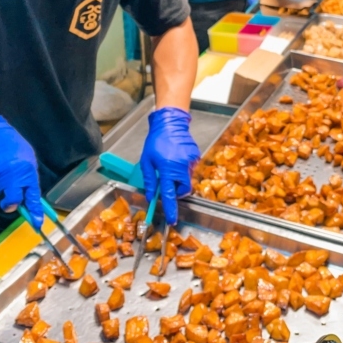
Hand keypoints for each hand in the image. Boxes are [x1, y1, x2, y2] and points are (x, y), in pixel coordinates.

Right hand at [0, 116, 42, 227]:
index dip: (35, 210)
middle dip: (10, 204)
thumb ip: (27, 176)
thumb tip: (27, 194)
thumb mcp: (25, 157)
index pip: (33, 195)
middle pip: (13, 202)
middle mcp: (15, 176)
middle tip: (8, 201)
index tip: (37, 223)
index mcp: (28, 171)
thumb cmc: (10, 143)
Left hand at [140, 107, 200, 224]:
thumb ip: (150, 180)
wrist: (170, 123)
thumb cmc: (156, 141)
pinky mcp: (195, 157)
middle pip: (182, 190)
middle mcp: (181, 167)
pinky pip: (189, 169)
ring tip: (170, 163)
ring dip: (178, 178)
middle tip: (167, 182)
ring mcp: (190, 162)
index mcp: (167, 169)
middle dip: (176, 190)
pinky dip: (183, 168)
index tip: (172, 219)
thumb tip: (151, 196)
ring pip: (186, 179)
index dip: (171, 208)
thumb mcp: (147, 161)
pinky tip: (176, 158)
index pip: (169, 194)